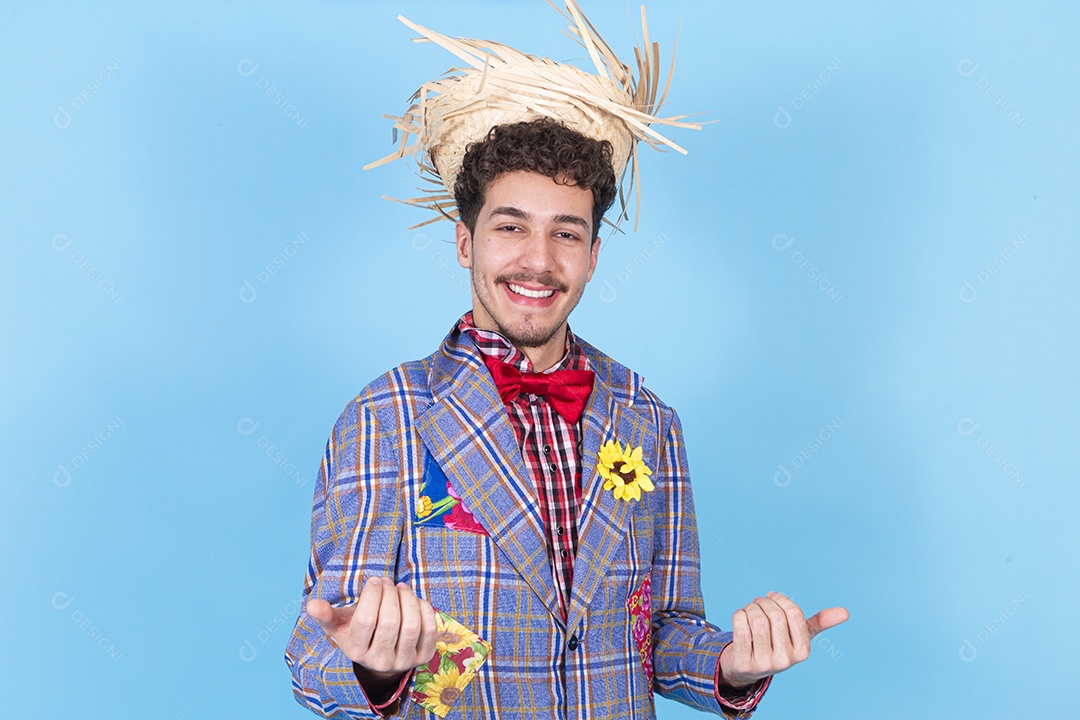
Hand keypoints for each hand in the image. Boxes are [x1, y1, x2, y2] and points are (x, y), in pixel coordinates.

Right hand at [307, 576, 437, 680]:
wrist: (380, 653)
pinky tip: (414, 601)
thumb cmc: (357, 630)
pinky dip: (424, 609)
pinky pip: (429, 630)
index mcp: (355, 651)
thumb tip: (312, 605)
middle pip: (389, 622)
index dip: (373, 594)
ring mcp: (403, 662)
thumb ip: (326, 615)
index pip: (366, 620)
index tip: (374, 581)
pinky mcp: (424, 657)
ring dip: (408, 599)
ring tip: (400, 588)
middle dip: (390, 594)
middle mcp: (379, 661)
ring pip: (411, 625)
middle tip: (388, 582)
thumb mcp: (339, 624)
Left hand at [718, 591, 848, 688]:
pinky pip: (741, 629)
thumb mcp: (799, 635)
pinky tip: (740, 616)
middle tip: (758, 602)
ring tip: (750, 609)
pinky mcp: (744, 663)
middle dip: (764, 602)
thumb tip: (846, 612)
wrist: (747, 667)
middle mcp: (786, 660)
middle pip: (775, 616)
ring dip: (750, 608)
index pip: (795, 614)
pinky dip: (739, 615)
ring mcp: (765, 664)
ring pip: (757, 620)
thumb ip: (820, 623)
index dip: (781, 599)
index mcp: (803, 652)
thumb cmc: (777, 643)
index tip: (772, 597)